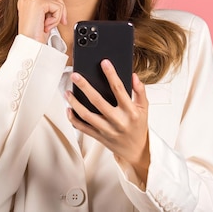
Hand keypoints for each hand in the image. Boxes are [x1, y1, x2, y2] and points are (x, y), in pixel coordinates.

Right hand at [17, 0, 66, 43]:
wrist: (30, 47)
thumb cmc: (36, 38)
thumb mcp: (42, 20)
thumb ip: (48, 10)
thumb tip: (60, 9)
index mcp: (24, 1)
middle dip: (60, 11)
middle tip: (53, 24)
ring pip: (58, 1)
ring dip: (58, 16)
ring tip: (46, 26)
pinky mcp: (37, 3)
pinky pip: (57, 7)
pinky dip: (56, 19)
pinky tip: (46, 26)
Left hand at [65, 60, 149, 181]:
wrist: (136, 150)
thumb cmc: (138, 126)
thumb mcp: (144, 108)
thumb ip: (140, 91)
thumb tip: (133, 75)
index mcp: (130, 111)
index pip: (119, 89)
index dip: (111, 74)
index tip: (104, 62)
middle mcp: (118, 121)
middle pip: (98, 101)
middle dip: (85, 87)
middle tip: (75, 75)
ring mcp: (107, 130)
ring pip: (87, 115)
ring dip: (75, 103)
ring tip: (67, 92)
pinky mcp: (98, 136)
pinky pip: (83, 128)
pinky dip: (73, 119)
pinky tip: (68, 109)